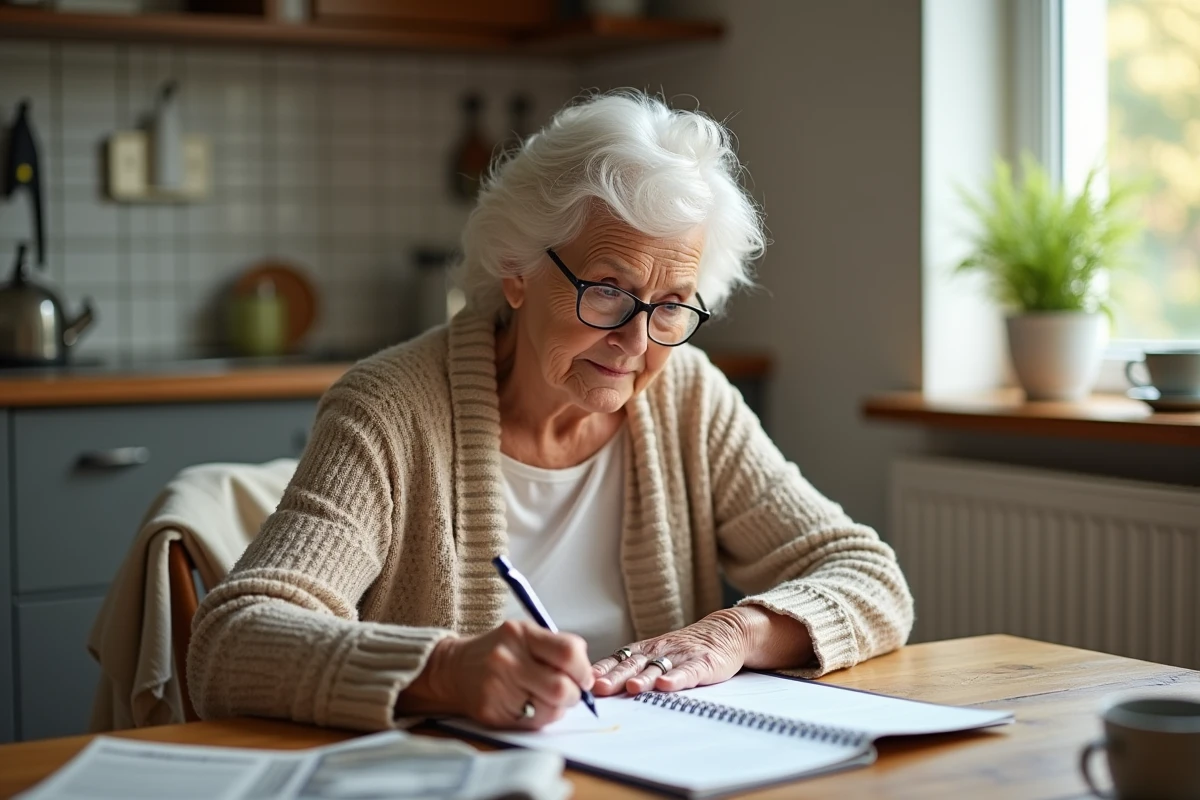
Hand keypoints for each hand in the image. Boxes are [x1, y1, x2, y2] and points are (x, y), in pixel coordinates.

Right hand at [397, 620, 593, 729]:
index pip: (568, 653)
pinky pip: (531, 723)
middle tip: (570, 693)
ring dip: (557, 709)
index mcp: (520, 634)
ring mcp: (497, 686)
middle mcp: (507, 658)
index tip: (584, 678)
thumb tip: (589, 676)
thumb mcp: (525, 634)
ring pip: (549, 710)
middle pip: (560, 687)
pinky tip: (530, 706)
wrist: (454, 668)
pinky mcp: (491, 710)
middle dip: (573, 695)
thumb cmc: (498, 651)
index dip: (583, 670)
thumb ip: (557, 648)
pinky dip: (540, 718)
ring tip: (547, 699)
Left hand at [591, 609, 754, 696]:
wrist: (725, 632)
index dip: (602, 669)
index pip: (618, 659)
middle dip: (615, 676)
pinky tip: (666, 685)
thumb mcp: (656, 654)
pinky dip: (677, 678)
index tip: (585, 681)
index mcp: (645, 649)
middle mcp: (659, 650)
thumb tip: (599, 686)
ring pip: (658, 667)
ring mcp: (681, 656)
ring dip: (644, 677)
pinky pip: (687, 671)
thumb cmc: (684, 649)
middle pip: (633, 664)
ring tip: (632, 687)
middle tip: (599, 688)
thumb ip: (633, 668)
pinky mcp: (703, 663)